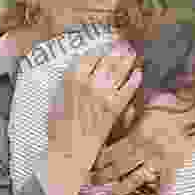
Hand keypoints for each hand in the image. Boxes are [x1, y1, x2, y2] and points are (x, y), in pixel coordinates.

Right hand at [47, 40, 142, 182]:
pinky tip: (138, 74)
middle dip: (116, 50)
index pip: (88, 57)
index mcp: (71, 80)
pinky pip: (128, 90)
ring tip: (132, 52)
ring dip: (127, 60)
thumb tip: (76, 75)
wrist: (68, 152)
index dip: (98, 49)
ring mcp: (103, 96)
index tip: (103, 44)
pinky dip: (134, 80)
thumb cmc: (57, 129)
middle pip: (107, 60)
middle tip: (123, 42)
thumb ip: (67, 86)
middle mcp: (88, 84)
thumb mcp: (56, 102)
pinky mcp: (115, 109)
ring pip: (119, 72)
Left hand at [91, 88, 194, 194]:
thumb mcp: (138, 110)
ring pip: (136, 179)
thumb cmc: (160, 110)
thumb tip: (104, 137)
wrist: (187, 112)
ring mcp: (161, 160)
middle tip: (92, 182)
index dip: (100, 161)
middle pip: (120, 167)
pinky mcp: (173, 166)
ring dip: (120, 189)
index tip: (91, 166)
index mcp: (138, 135)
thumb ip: (122, 123)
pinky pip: (167, 184)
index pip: (112, 152)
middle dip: (104, 176)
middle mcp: (149, 149)